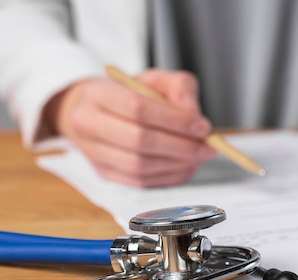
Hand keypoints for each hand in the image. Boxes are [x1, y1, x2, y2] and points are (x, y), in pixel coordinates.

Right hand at [43, 69, 216, 187]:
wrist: (95, 112)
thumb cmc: (128, 94)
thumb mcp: (155, 79)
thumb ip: (179, 87)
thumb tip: (194, 114)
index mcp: (98, 94)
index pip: (138, 108)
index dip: (174, 120)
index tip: (202, 126)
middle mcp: (89, 125)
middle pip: (139, 141)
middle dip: (180, 147)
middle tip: (207, 147)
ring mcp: (94, 154)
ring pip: (140, 166)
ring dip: (177, 164)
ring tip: (199, 157)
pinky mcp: (105, 174)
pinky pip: (140, 182)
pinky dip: (169, 177)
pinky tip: (185, 167)